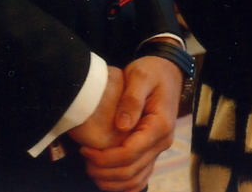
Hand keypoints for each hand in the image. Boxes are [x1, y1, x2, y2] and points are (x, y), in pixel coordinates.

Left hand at [78, 55, 180, 190]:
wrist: (168, 72)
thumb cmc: (152, 71)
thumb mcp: (140, 76)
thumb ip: (131, 99)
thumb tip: (122, 126)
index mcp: (159, 126)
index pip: (129, 154)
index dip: (104, 158)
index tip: (85, 149)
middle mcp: (162, 142)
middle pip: (130, 171)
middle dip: (103, 171)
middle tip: (83, 158)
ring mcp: (159, 149)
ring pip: (136, 180)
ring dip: (111, 181)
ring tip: (91, 168)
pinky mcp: (153, 151)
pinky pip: (140, 177)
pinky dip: (123, 184)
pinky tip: (105, 177)